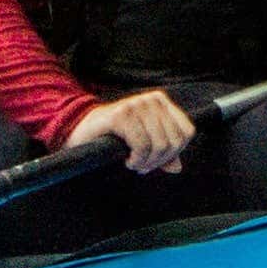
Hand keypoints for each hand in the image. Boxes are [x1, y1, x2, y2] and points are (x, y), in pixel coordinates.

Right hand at [64, 88, 196, 172]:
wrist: (79, 131)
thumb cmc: (113, 137)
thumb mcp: (143, 143)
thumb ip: (163, 154)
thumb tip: (177, 168)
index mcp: (161, 101)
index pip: (187, 132)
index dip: (175, 152)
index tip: (156, 160)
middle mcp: (151, 99)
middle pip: (174, 141)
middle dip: (159, 161)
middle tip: (142, 165)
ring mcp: (136, 105)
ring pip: (159, 145)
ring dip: (147, 162)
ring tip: (134, 162)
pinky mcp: (121, 115)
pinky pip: (142, 145)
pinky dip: (137, 159)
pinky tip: (127, 159)